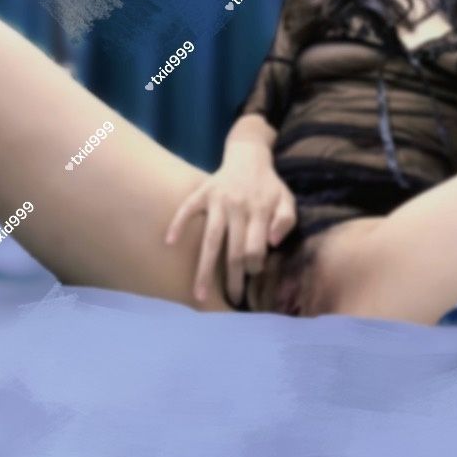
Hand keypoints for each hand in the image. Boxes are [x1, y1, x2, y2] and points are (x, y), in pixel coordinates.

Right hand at [165, 142, 296, 304]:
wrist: (249, 156)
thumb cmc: (269, 186)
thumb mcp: (287, 200)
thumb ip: (286, 221)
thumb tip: (273, 243)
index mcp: (260, 210)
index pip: (255, 248)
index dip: (254, 266)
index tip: (252, 273)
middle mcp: (238, 206)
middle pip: (233, 250)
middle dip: (232, 279)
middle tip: (230, 300)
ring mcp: (218, 199)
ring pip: (210, 239)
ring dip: (205, 269)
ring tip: (199, 294)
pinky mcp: (203, 191)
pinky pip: (188, 208)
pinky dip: (178, 223)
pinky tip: (169, 242)